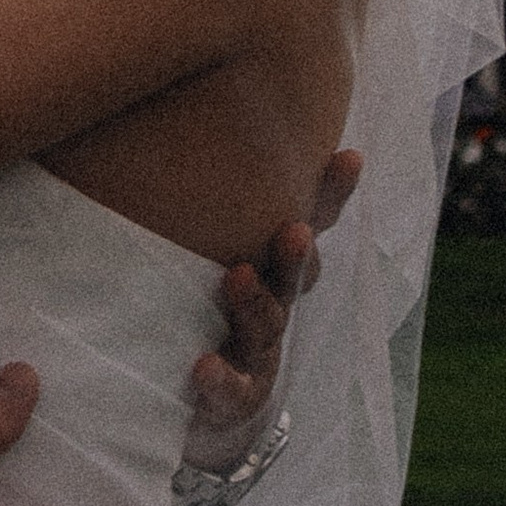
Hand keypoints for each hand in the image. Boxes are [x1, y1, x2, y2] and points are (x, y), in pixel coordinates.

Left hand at [183, 149, 359, 467]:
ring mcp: (257, 354)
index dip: (330, 194)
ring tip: (236, 278)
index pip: (310, 223)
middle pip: (293, 277)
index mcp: (272, 264)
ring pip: (265, 328)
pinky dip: (219, 378)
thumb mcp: (202, 249)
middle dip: (294, 254)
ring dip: (254, 304)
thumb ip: (199, 198)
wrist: (207, 407)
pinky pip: (229, 388)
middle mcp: (274, 305)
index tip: (349, 156)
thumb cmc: (200, 306)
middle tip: (293, 228)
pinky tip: (202, 367)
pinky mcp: (233, 399)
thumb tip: (155, 98)